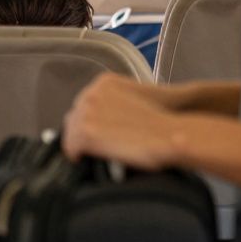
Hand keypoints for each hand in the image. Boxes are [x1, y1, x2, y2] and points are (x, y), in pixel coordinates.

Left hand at [63, 73, 179, 169]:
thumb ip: (120, 100)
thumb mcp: (140, 97)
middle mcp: (92, 92)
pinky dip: (78, 155)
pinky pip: (70, 147)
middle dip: (84, 131)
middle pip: (74, 117)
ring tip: (96, 154)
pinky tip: (91, 159)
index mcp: (104, 81)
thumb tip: (107, 116)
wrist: (170, 133)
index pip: (84, 103)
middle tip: (99, 145)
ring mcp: (86, 111)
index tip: (100, 132)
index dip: (91, 120)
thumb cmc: (161, 120)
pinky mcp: (85, 132)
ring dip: (81, 144)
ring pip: (70, 133)